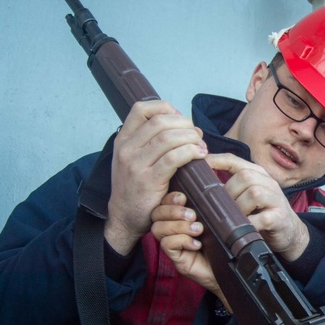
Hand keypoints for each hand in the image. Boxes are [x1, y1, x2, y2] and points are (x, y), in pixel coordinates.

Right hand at [105, 101, 206, 254]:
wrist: (124, 217)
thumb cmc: (135, 186)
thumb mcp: (133, 158)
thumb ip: (150, 141)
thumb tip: (183, 124)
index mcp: (123, 140)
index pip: (141, 108)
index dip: (165, 107)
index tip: (180, 119)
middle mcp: (127, 149)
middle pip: (160, 121)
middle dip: (184, 124)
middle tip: (197, 134)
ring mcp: (136, 165)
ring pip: (168, 138)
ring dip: (191, 138)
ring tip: (201, 146)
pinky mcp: (149, 180)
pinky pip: (173, 158)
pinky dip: (191, 152)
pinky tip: (200, 155)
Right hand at [150, 192, 224, 300]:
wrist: (232, 266)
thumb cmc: (225, 242)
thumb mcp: (218, 220)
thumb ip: (210, 206)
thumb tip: (214, 187)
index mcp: (181, 217)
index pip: (163, 202)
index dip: (170, 198)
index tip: (183, 198)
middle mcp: (173, 229)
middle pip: (156, 213)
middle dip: (173, 211)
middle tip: (193, 215)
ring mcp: (173, 244)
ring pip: (158, 228)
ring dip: (178, 226)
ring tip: (198, 230)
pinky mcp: (176, 258)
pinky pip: (166, 244)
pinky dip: (182, 240)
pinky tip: (197, 244)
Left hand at [208, 153, 310, 260]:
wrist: (290, 232)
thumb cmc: (262, 213)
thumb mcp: (248, 196)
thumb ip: (232, 188)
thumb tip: (203, 186)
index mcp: (257, 175)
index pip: (234, 160)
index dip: (217, 160)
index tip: (201, 163)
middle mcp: (268, 183)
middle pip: (245, 176)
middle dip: (230, 191)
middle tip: (224, 207)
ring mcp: (276, 200)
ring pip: (254, 193)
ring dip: (239, 207)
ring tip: (236, 218)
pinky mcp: (279, 218)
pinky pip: (262, 218)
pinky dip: (250, 224)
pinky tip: (245, 228)